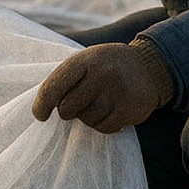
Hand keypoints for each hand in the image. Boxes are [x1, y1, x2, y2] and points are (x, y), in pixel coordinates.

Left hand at [32, 43, 165, 132]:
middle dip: (69, 110)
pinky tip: (113, 111)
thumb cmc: (107, 66)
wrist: (149, 66)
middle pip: (67, 109)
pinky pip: (103, 128)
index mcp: (84, 60)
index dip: (42, 104)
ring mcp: (115, 92)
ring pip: (85, 120)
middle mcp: (100, 74)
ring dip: (89, 116)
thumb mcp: (86, 60)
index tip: (39, 115)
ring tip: (101, 102)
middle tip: (81, 102)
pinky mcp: (128, 109)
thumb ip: (65, 78)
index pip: (53, 87)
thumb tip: (40, 108)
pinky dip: (104, 124)